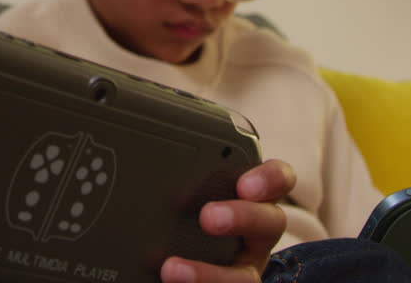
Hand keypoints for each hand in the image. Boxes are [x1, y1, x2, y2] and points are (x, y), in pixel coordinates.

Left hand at [160, 158, 295, 282]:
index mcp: (252, 199)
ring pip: (245, 276)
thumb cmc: (186, 212)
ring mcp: (244, 267)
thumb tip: (133, 141)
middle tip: (209, 217)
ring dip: (211, 273)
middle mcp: (256, 234)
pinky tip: (167, 280)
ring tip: (172, 269)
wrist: (168, 258)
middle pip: (270, 223)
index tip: (245, 183)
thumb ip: (182, 173)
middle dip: (243, 217)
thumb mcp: (191, 188)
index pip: (277, 180)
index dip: (270, 179)